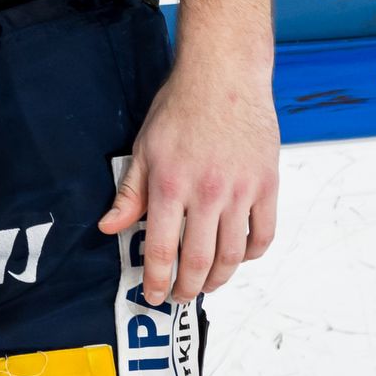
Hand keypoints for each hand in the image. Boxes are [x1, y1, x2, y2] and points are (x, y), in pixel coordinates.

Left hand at [99, 50, 279, 303]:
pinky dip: (251, 254)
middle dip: (187, 289)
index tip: (154, 295)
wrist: (223, 78)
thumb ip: (129, 194)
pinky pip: (263, 235)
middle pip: (199, 261)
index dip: (156, 280)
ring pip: (232, 255)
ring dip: (219, 279)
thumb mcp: (144, 148)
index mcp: (170, 185)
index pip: (159, 249)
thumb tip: (109, 228)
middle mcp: (207, 194)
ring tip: (207, 284)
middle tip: (181, 297)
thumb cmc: (180, 108)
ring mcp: (241, 192)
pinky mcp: (267, 186)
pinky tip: (237, 257)